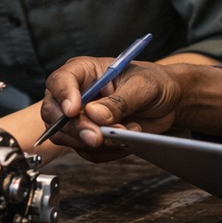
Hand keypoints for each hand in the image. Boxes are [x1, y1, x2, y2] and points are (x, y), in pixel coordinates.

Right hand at [40, 59, 182, 156]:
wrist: (167, 101)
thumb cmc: (154, 83)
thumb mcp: (142, 86)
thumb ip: (119, 101)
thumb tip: (94, 114)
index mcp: (84, 71)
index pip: (60, 81)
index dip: (63, 96)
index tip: (73, 111)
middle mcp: (76, 93)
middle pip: (54, 113)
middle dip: (76, 128)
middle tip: (98, 137)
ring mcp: (80, 117)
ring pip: (68, 137)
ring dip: (96, 142)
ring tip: (126, 131)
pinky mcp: (89, 136)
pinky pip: (87, 152)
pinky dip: (106, 152)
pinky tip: (125, 141)